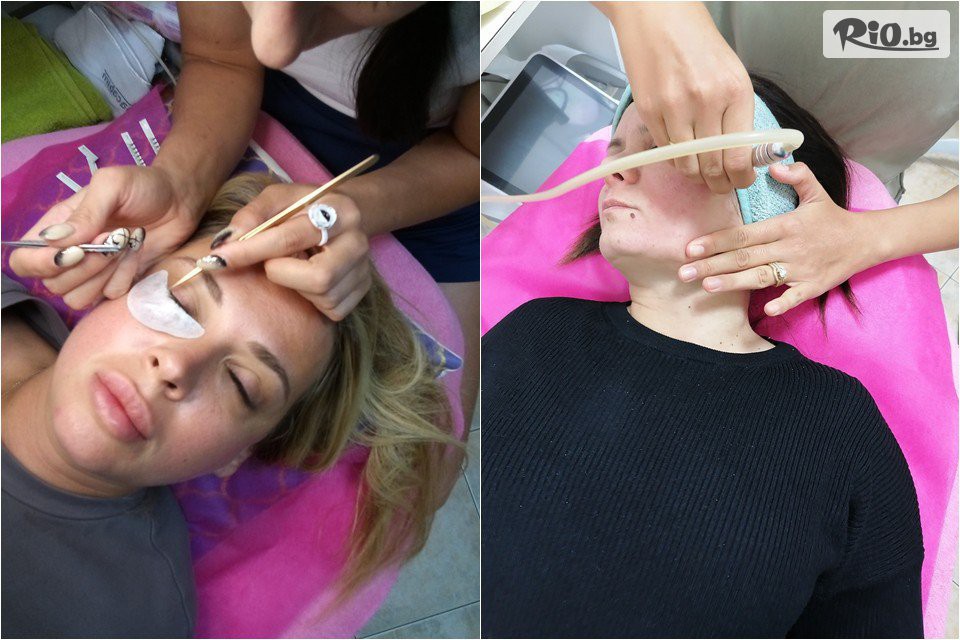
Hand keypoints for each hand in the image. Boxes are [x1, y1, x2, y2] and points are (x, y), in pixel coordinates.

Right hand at [8, 166, 198, 308]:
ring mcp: (93, 272)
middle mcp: (69, 254)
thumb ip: (85, 213)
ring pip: (77, 297)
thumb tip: (55, 241)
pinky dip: (124, 279)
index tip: (75, 252)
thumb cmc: (143, 186)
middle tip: (113, 240)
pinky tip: (136, 256)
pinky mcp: (117, 282)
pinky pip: (108, 297)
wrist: (180, 201)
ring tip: (125, 247)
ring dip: (104, 275)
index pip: (24, 261)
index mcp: (57, 228)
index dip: (40, 264)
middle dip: (85, 266)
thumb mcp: (112, 186)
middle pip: (53, 284)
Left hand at [207, 185, 371, 320]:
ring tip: (295, 266)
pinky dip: (312, 299)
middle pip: (319, 277)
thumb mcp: (278, 198)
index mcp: (339, 211)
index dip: (251, 250)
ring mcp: (364, 269)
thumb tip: (226, 242)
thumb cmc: (304, 207)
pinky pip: (332, 309)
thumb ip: (252, 216)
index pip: (290, 237)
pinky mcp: (362, 290)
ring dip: (296, 286)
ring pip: (324, 296)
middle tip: (274, 262)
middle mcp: (358, 241)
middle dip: (284, 274)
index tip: (219, 259)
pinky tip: (308, 280)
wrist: (344, 218)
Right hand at [606, 2, 755, 193]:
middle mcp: (706, 101)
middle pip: (712, 166)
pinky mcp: (648, 110)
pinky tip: (680, 151)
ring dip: (693, 175)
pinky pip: (664, 151)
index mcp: (735, 91)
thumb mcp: (731, 72)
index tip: (740, 182)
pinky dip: (674, 158)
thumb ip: (737, 112)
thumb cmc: (698, 42)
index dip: (741, 178)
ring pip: (686, 164)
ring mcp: (674, 107)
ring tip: (698, 171)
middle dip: (718, 184)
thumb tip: (743, 154)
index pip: (740, 155)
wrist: (658, 14)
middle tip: (719, 186)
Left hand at [678, 162, 868, 315]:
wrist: (866, 240)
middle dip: (713, 265)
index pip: (744, 233)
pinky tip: (766, 309)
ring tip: (706, 286)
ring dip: (734, 282)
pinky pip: (796, 296)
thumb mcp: (816, 191)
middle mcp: (790, 247)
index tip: (691, 247)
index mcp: (785, 225)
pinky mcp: (814, 285)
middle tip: (683, 273)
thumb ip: (797, 176)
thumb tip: (775, 165)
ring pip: (762, 277)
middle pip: (746, 257)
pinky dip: (783, 302)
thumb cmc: (831, 217)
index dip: (717, 240)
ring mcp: (801, 268)